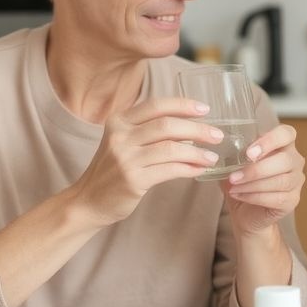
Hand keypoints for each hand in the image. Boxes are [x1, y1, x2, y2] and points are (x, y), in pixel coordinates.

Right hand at [74, 98, 222, 226]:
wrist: (88, 201)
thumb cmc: (112, 171)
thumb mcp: (122, 142)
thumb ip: (146, 130)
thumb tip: (188, 125)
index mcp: (118, 121)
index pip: (156, 105)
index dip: (183, 105)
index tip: (205, 109)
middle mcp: (120, 136)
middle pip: (167, 125)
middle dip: (197, 129)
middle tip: (217, 135)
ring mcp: (125, 158)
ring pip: (171, 148)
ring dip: (197, 152)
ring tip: (212, 156)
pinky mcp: (133, 179)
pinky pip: (170, 170)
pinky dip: (189, 169)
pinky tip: (199, 170)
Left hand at [223, 123, 304, 235]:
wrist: (247, 213)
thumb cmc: (243, 183)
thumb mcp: (235, 165)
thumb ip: (234, 155)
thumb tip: (221, 151)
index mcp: (282, 145)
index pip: (286, 134)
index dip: (270, 141)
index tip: (249, 153)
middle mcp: (294, 161)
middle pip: (285, 160)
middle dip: (256, 169)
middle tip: (233, 176)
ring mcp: (296, 182)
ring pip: (281, 181)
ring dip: (253, 184)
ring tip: (233, 187)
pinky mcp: (293, 201)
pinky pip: (277, 198)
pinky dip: (255, 197)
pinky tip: (239, 195)